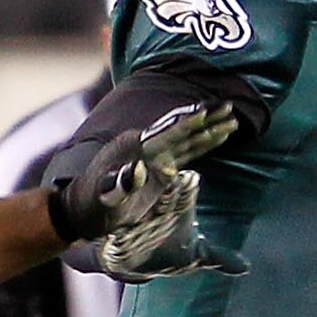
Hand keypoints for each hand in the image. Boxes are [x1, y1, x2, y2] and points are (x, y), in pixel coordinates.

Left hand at [63, 103, 249, 282]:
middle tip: (229, 105)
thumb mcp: (105, 200)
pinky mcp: (160, 166)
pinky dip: (203, 143)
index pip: (166, 132)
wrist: (83, 210)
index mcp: (133, 148)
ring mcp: (154, 155)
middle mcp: (146, 146)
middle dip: (206, 118)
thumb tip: (135, 171)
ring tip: (233, 118)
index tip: (205, 111)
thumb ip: (119, 186)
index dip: (186, 122)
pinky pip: (186, 150)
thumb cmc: (93, 206)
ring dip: (210, 129)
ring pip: (188, 138)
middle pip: (182, 129)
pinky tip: (219, 136)